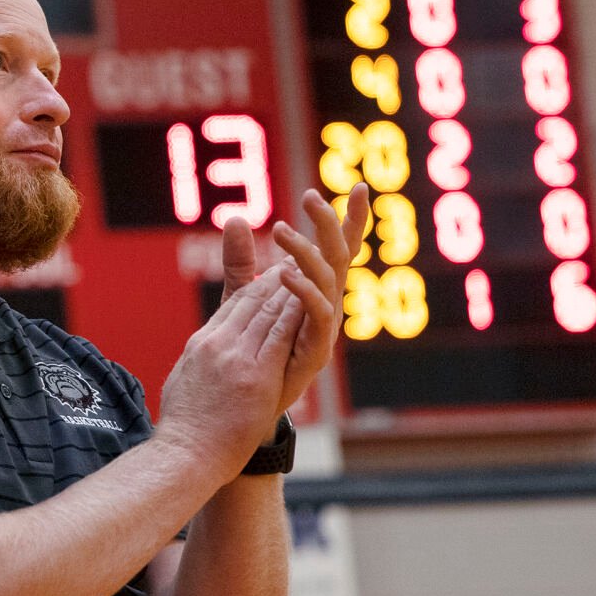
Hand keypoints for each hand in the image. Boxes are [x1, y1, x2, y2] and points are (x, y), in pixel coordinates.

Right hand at [157, 266, 307, 475]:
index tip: (274, 275)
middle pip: (252, 301)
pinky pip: (281, 334)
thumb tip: (200, 355)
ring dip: (292, 289)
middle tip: (301, 260)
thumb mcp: (182, 381)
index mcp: (200, 345)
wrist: (184, 455)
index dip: (257, 286)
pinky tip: (313, 298)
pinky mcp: (255, 375)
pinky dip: (297, 312)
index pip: (233, 306)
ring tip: (313, 271)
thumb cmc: (184, 429)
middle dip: (278, 280)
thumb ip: (197, 361)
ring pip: (269, 311)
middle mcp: (217, 344)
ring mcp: (235, 358)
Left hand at [218, 184, 370, 412]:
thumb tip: (238, 218)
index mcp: (316, 291)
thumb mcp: (241, 299)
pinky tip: (283, 273)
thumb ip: (241, 262)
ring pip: (328, 280)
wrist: (241, 409)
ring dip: (306, 252)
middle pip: (339, 257)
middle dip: (331, 224)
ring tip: (282, 231)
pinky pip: (316, 313)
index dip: (350, 220)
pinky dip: (303, 290)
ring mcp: (323, 329)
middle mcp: (326, 306)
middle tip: (310, 196)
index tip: (357, 186)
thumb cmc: (247, 354)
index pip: (337, 249)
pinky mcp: (314, 350)